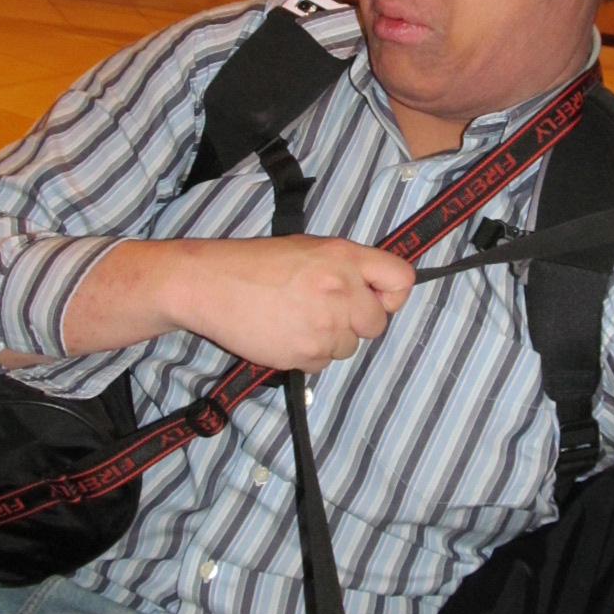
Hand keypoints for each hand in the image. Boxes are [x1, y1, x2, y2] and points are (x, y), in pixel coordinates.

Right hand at [175, 235, 414, 371]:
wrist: (211, 284)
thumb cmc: (255, 263)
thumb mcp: (309, 249)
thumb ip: (346, 268)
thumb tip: (373, 291)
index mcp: (344, 256)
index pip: (402, 280)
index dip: (391, 295)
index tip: (375, 299)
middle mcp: (342, 289)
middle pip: (376, 324)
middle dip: (354, 323)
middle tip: (323, 311)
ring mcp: (325, 324)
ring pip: (348, 348)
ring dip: (328, 340)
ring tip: (295, 319)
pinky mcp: (305, 353)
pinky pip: (322, 363)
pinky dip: (306, 354)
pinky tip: (283, 333)